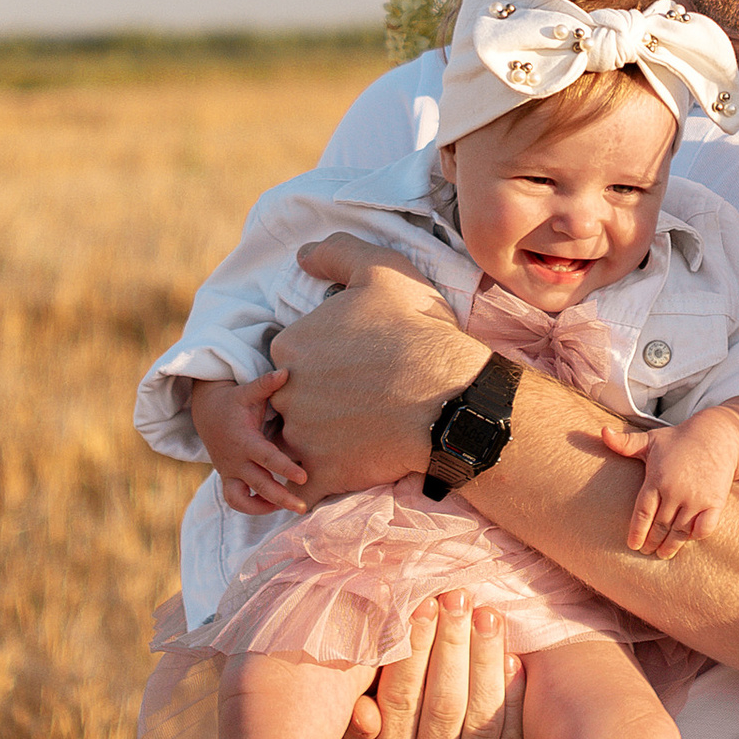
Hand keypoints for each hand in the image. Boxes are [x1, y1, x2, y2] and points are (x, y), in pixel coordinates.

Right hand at [187, 373, 309, 515]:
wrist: (205, 412)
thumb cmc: (233, 401)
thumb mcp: (247, 392)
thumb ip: (266, 385)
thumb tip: (286, 372)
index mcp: (244, 440)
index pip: (266, 458)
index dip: (285, 468)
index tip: (303, 478)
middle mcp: (236, 460)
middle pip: (258, 485)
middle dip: (281, 497)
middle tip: (303, 507)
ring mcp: (230, 471)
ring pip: (242, 500)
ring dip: (263, 508)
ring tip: (288, 508)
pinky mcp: (227, 478)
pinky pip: (235, 500)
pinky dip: (251, 507)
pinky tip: (273, 505)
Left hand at [269, 240, 481, 497]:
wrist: (451, 397)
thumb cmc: (418, 331)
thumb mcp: (382, 269)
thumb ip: (335, 253)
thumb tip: (302, 256)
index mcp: (290, 345)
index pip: (291, 356)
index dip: (320, 359)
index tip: (352, 362)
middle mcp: (286, 392)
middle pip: (290, 398)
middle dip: (316, 399)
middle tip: (359, 398)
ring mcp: (302, 436)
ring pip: (296, 440)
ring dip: (316, 441)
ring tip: (357, 434)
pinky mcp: (321, 473)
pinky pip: (303, 484)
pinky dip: (312, 483)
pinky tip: (339, 472)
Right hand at [333, 599, 527, 738]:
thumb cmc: (360, 733)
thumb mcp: (337, 727)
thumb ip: (347, 713)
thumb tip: (367, 714)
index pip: (400, 699)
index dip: (414, 649)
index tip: (424, 603)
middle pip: (444, 706)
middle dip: (453, 644)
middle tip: (460, 597)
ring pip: (481, 721)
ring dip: (487, 662)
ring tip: (487, 616)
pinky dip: (514, 700)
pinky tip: (513, 659)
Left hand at [597, 410, 738, 556]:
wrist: (718, 436)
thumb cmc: (679, 439)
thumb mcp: (651, 439)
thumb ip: (625, 443)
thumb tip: (603, 432)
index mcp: (657, 479)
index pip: (643, 513)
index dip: (637, 532)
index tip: (633, 545)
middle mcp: (676, 491)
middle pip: (660, 525)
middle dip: (652, 542)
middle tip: (646, 552)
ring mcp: (696, 498)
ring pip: (680, 530)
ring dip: (671, 545)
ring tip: (663, 554)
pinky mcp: (715, 502)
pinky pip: (704, 527)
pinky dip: (695, 536)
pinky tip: (687, 539)